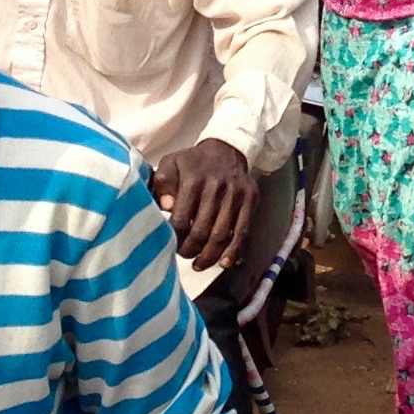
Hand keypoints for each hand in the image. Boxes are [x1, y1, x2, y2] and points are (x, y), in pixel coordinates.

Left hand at [149, 138, 258, 272]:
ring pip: (222, 235)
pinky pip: (242, 231)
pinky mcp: (250, 200)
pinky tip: (223, 263)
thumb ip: (163, 184)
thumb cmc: (193, 162)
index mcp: (193, 179)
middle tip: (183, 254)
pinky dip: (233, 251)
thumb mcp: (171, 163)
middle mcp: (216, 187)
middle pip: (202, 231)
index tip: (170, 243)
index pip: (181, 219)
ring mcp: (236, 195)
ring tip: (198, 264)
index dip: (175, 237)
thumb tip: (166, 208)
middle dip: (189, 249)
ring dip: (209, 255)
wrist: (227, 149)